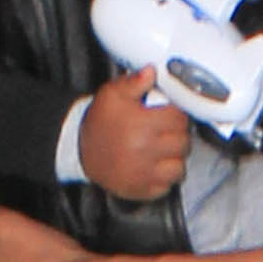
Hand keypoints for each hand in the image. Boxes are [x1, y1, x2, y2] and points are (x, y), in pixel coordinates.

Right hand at [78, 71, 190, 199]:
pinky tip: (156, 165)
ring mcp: (144, 173)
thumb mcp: (112, 95)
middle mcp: (145, 151)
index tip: (169, 113)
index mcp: (142, 125)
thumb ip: (134, 82)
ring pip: (179, 167)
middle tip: (166, 130)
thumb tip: (151, 72)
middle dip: (178, 134)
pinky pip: (167, 186)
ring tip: (164, 149)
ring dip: (175, 157)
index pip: (178, 118)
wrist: (80, 150)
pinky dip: (165, 177)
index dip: (175, 113)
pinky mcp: (142, 189)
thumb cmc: (99, 123)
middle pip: (183, 142)